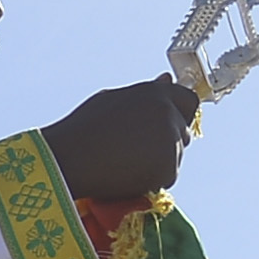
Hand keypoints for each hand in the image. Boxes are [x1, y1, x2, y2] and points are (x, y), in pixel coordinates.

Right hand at [42, 75, 197, 205]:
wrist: (70, 158)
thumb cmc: (85, 128)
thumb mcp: (114, 99)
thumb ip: (147, 93)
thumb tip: (167, 79)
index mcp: (156, 92)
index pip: (188, 101)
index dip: (178, 114)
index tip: (164, 127)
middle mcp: (168, 112)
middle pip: (184, 131)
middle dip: (168, 141)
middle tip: (136, 150)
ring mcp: (170, 140)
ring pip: (176, 155)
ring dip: (160, 161)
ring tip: (126, 161)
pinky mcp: (168, 167)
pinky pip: (168, 176)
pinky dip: (153, 179)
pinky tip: (128, 174)